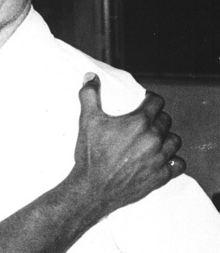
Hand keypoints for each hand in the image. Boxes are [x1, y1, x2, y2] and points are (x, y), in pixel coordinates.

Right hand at [68, 72, 184, 215]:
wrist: (93, 188)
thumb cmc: (91, 154)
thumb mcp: (87, 120)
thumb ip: (90, 95)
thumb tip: (90, 77)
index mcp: (138, 122)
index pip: (157, 102)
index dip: (151, 99)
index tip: (146, 100)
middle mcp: (153, 139)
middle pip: (166, 120)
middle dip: (157, 117)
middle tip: (145, 121)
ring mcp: (159, 158)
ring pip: (175, 141)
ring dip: (166, 137)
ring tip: (155, 138)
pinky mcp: (161, 176)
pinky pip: (178, 163)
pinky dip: (173, 159)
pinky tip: (163, 157)